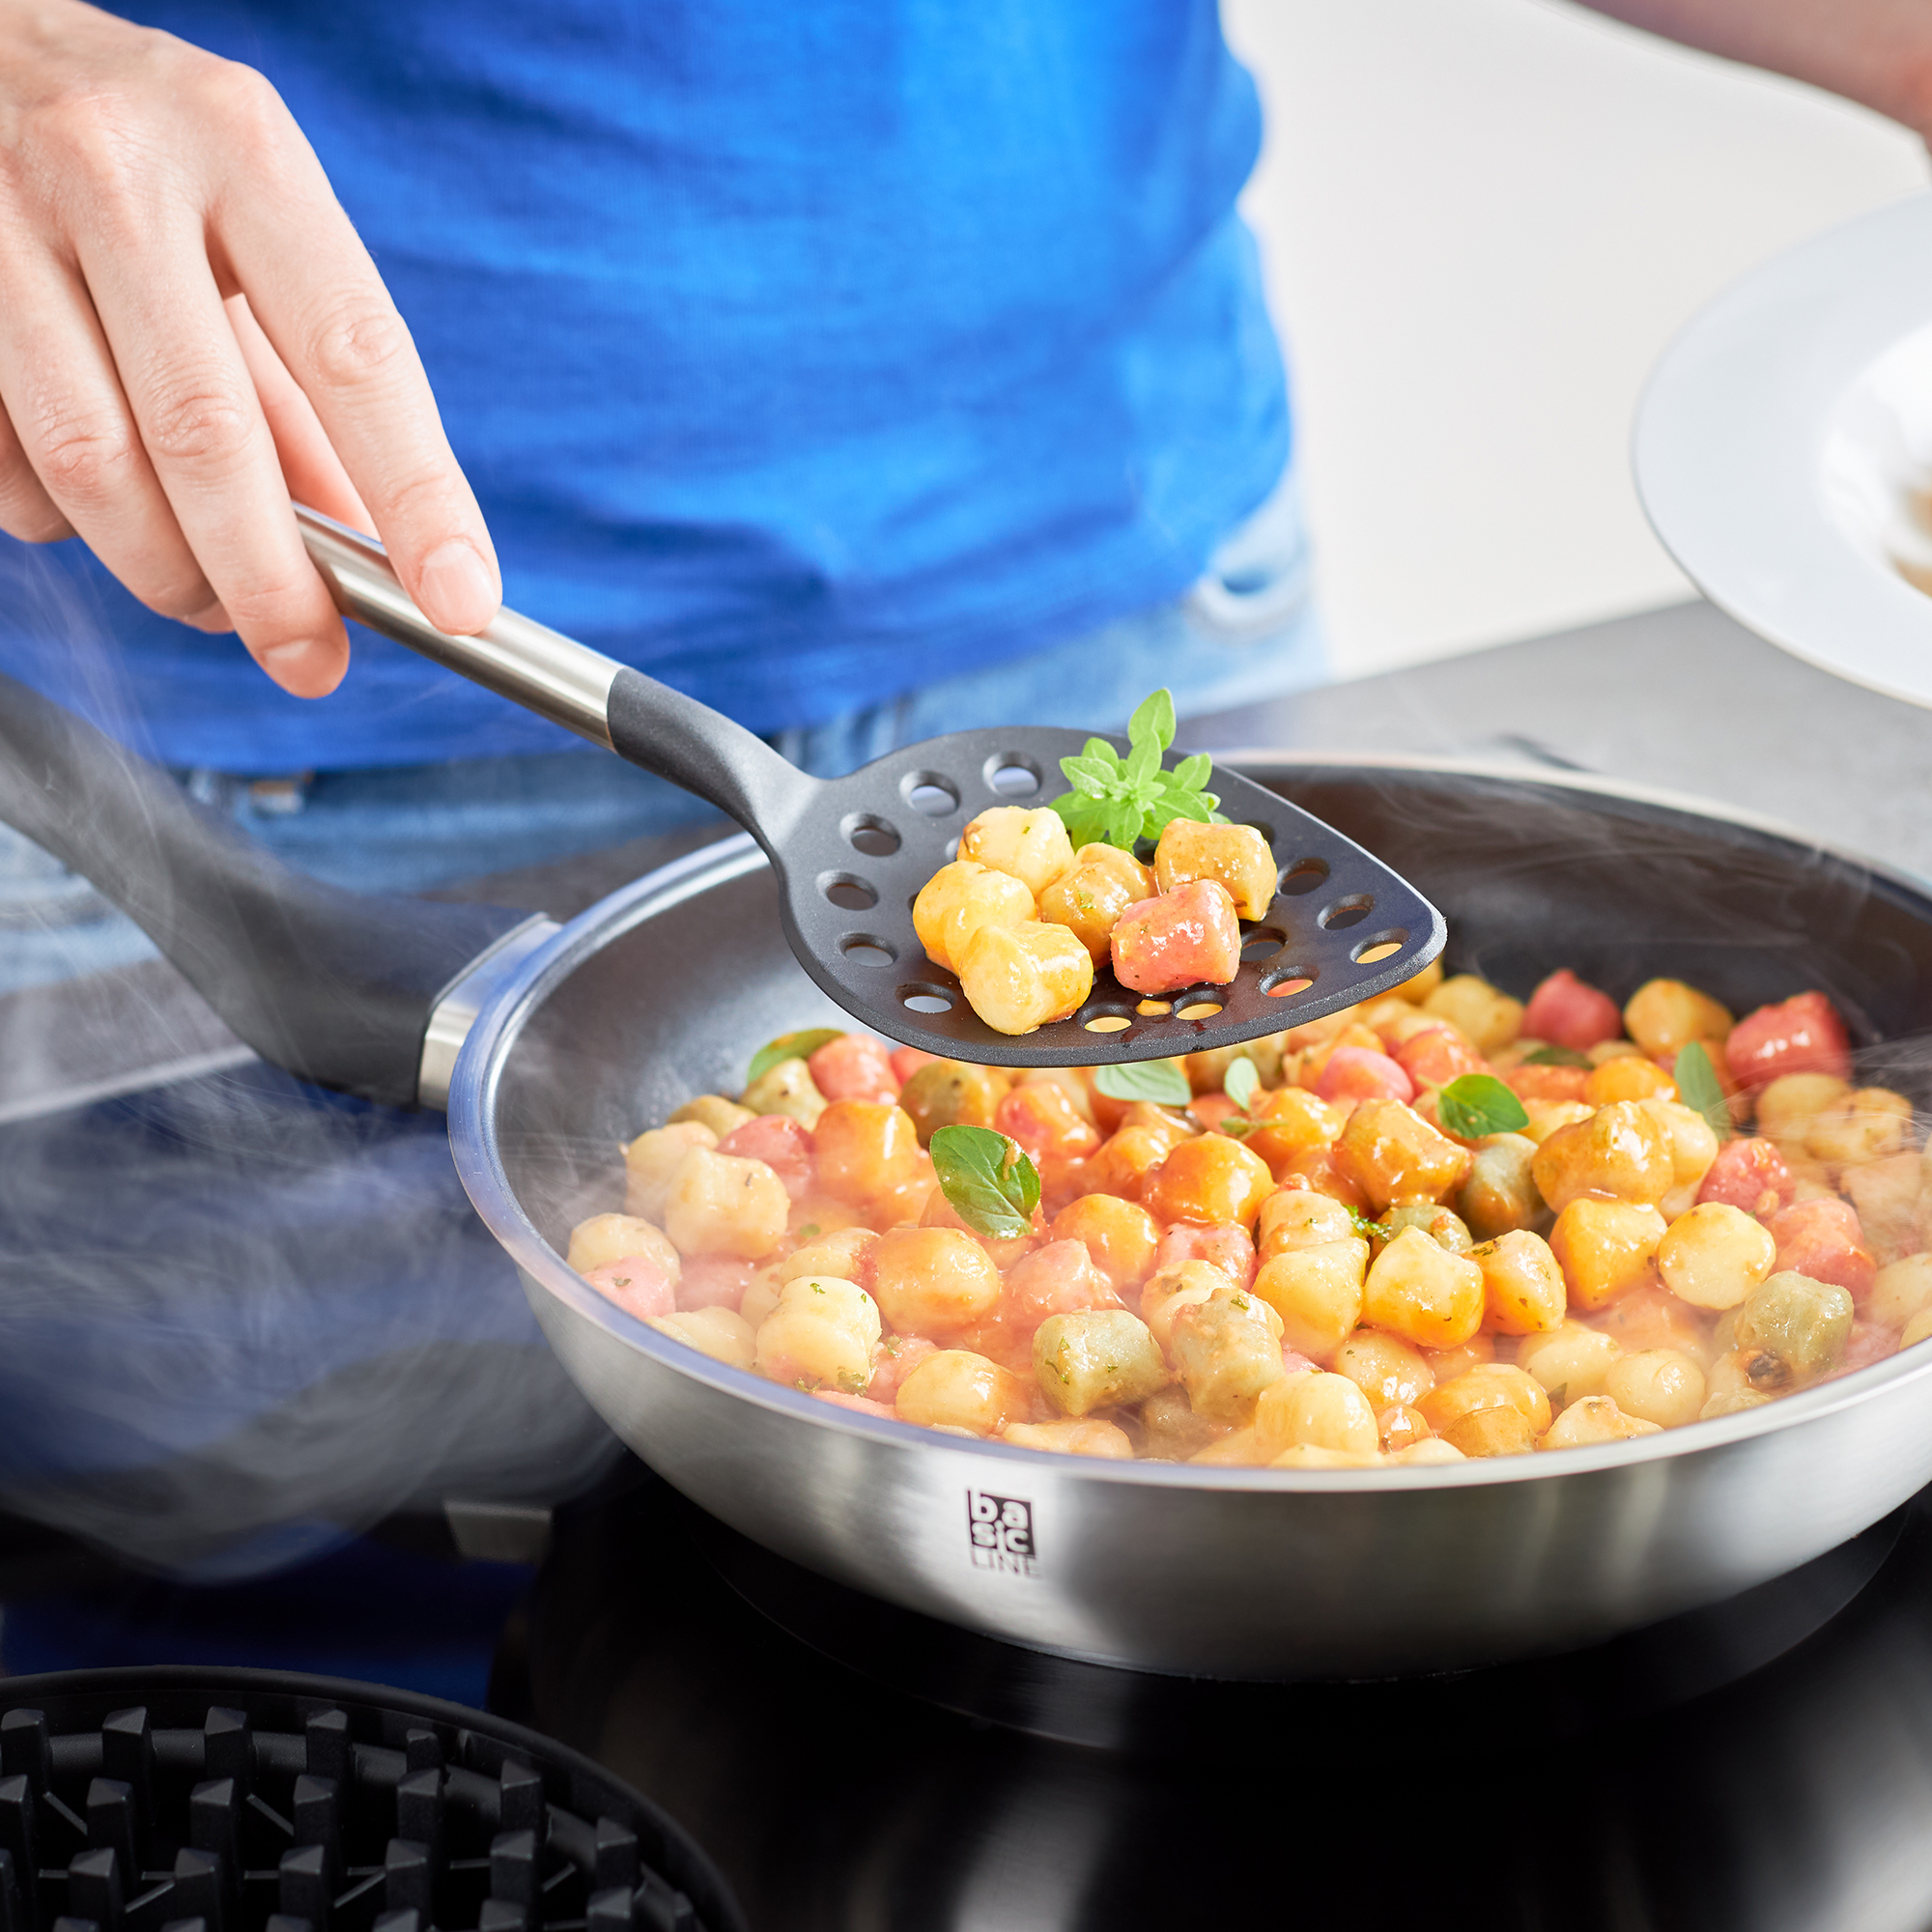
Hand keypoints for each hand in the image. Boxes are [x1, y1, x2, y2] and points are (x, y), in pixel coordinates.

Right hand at [0, 0, 499, 696]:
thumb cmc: (140, 152)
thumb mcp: (253, 224)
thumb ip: (312, 387)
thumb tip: (375, 546)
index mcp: (242, 148)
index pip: (356, 357)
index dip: (416, 498)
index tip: (457, 600)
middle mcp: (118, 172)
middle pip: (210, 438)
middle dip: (273, 583)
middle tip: (311, 658)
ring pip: (97, 469)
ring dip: (170, 574)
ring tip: (213, 600)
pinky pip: (10, 472)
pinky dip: (68, 523)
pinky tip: (100, 502)